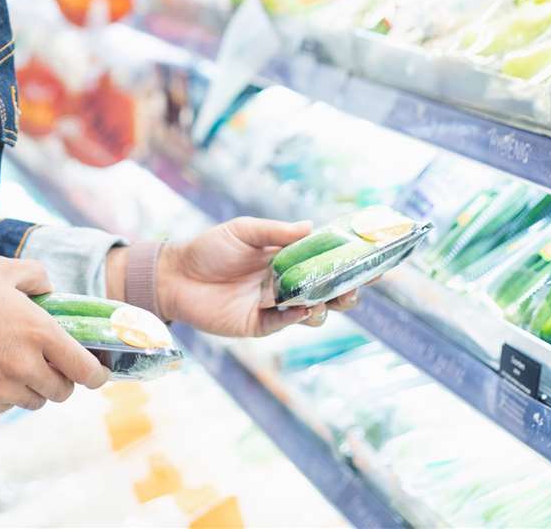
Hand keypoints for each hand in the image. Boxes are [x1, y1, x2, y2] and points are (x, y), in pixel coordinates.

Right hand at [0, 256, 108, 416]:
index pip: (86, 371)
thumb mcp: (0, 269)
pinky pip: (3, 407)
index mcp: (38, 332)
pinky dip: (1, 395)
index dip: (96, 375)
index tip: (96, 374)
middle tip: (44, 361)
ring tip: (6, 361)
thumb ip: (37, 277)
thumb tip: (51, 291)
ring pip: (33, 401)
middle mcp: (24, 366)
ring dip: (29, 387)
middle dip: (58, 378)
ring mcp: (0, 390)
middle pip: (62, 392)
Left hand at [154, 218, 364, 336]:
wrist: (175, 275)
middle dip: (347, 290)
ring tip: (326, 297)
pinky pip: (284, 323)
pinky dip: (296, 316)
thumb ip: (277, 232)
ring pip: (312, 311)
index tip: (375, 260)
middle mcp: (285, 283)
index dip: (349, 262)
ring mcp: (274, 306)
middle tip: (357, 287)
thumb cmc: (208, 248)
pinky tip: (302, 307)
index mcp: (285, 258)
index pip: (324, 261)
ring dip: (324, 305)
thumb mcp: (243, 231)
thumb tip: (312, 227)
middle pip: (326, 291)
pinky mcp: (259, 324)